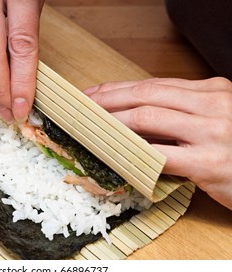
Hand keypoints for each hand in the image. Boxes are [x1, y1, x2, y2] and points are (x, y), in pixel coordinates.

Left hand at [83, 77, 231, 209]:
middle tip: (83, 107)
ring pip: (148, 118)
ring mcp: (212, 132)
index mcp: (212, 90)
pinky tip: (115, 152)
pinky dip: (132, 152)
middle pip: (146, 95)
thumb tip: (133, 117)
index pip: (153, 83)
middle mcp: (213, 104)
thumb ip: (179, 115)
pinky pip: (160, 155)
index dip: (118, 88)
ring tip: (91, 126)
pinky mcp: (209, 162)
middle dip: (108, 100)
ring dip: (114, 121)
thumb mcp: (213, 119)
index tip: (94, 94)